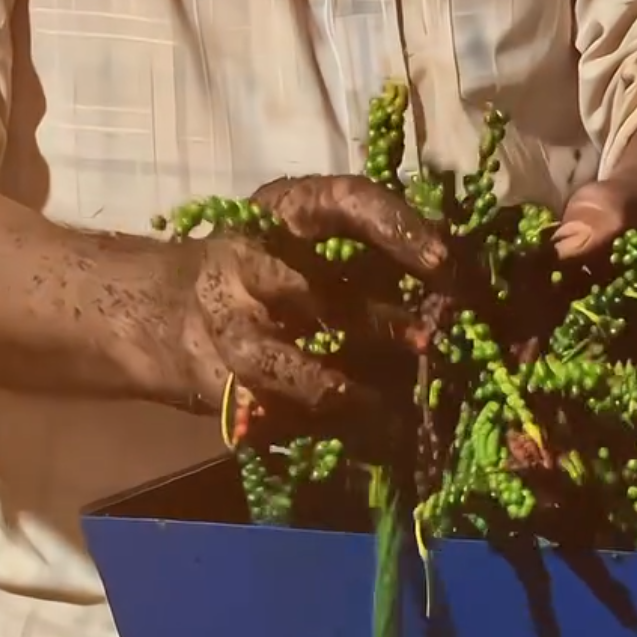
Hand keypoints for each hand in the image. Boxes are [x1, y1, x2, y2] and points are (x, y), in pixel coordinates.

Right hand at [163, 174, 447, 424]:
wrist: (173, 313)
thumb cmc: (279, 271)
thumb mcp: (322, 244)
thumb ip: (380, 256)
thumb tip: (463, 281)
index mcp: (283, 212)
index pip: (343, 203)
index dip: (394, 228)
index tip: (441, 260)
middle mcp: (246, 262)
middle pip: (303, 288)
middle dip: (370, 319)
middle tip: (425, 340)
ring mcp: (223, 325)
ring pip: (269, 360)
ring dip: (328, 386)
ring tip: (382, 407)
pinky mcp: (215, 380)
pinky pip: (261, 409)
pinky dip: (307, 426)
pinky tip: (350, 432)